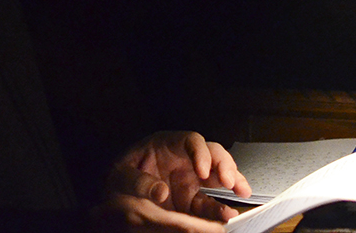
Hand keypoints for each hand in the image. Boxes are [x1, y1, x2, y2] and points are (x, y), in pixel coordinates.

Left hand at [92, 131, 250, 232]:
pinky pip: (209, 204)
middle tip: (230, 182)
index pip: (191, 141)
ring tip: (241, 193)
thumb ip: (137, 180)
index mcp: (167, 144)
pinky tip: (227, 216)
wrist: (114, 196)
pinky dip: (220, 209)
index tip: (203, 171)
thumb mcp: (120, 174)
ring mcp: (190, 180)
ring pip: (219, 177)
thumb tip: (161, 192)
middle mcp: (184, 159)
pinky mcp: (191, 201)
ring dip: (233, 183)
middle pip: (213, 154)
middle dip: (225, 165)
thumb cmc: (118, 177)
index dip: (201, 153)